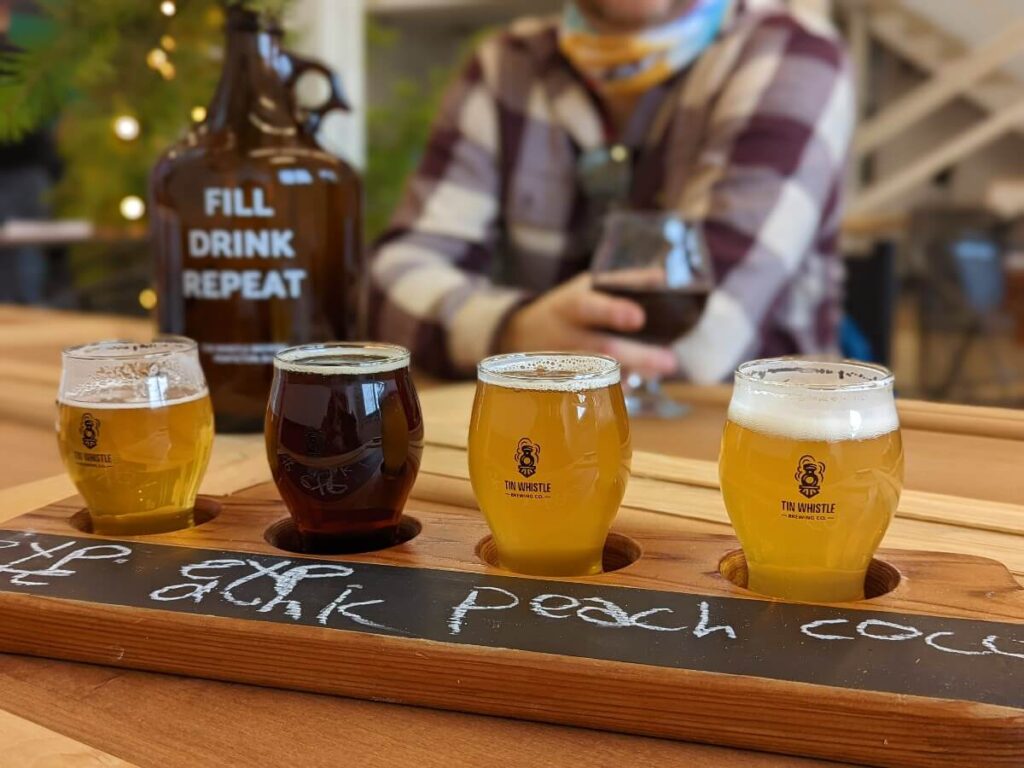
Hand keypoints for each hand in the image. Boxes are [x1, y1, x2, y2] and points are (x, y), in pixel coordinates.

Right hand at [498, 274, 677, 377]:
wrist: (523, 335)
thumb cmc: (568, 308)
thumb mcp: (587, 287)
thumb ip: (623, 282)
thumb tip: (664, 277)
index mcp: (569, 306)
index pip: (588, 307)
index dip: (612, 312)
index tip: (639, 317)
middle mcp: (565, 337)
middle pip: (602, 349)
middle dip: (638, 356)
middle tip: (670, 362)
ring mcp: (565, 365)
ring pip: (601, 376)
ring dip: (632, 375)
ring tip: (657, 370)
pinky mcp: (566, 386)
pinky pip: (596, 393)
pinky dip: (618, 389)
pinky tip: (634, 381)